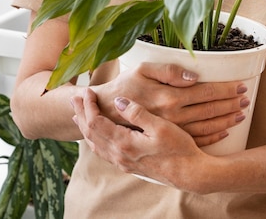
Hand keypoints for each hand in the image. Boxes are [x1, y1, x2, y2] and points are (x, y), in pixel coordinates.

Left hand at [71, 87, 207, 187]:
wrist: (191, 174)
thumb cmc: (179, 149)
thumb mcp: (160, 127)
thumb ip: (137, 113)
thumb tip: (118, 102)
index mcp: (124, 143)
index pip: (95, 122)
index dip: (88, 105)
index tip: (87, 91)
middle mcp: (119, 155)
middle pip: (90, 134)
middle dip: (80, 114)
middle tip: (74, 99)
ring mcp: (123, 162)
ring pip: (95, 145)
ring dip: (85, 128)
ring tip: (79, 115)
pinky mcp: (129, 166)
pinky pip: (103, 152)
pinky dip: (95, 139)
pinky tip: (97, 134)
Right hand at [90, 62, 248, 146]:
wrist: (106, 112)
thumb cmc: (125, 86)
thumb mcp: (142, 69)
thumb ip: (168, 71)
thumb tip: (192, 76)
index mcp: (169, 97)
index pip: (205, 92)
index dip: (224, 89)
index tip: (240, 85)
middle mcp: (174, 116)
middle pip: (210, 110)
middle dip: (230, 103)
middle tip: (247, 98)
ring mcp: (172, 131)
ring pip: (207, 127)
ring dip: (226, 120)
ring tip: (241, 113)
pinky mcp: (168, 139)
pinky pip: (196, 141)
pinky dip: (214, 137)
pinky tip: (224, 132)